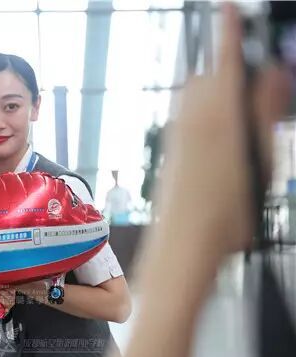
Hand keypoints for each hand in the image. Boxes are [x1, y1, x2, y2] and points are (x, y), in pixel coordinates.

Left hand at [154, 4, 289, 255]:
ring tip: (246, 122)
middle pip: (211, 76)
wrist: (181, 244)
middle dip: (234, 71)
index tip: (226, 7)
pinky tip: (225, 140)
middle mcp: (192, 116)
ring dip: (222, 94)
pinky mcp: (171, 149)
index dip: (228, 29)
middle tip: (262, 90)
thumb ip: (263, 111)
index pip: (226, 59)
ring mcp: (177, 133)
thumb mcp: (258, 159)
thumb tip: (273, 71)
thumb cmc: (225, 210)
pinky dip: (210, 113)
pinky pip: (191, 115)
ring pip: (200, 96)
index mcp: (219, 114)